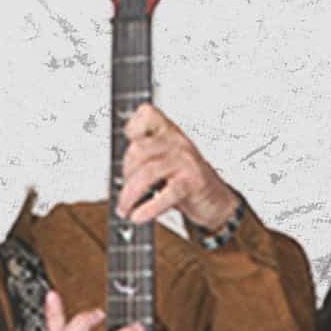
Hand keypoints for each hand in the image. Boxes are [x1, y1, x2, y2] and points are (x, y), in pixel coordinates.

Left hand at [113, 103, 239, 230]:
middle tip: (123, 192)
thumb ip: (142, 162)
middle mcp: (177, 143)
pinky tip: (139, 216)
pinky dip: (149, 208)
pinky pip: (167, 193)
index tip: (126, 143)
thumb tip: (114, 179)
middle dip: (125, 175)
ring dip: (130, 195)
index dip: (133, 126)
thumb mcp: (164, 163)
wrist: (215, 199)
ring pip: (147, 172)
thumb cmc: (186, 180)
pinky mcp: (192, 182)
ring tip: (125, 209)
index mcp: (168, 133)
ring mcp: (185, 161)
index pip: (147, 114)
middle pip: (138, 150)